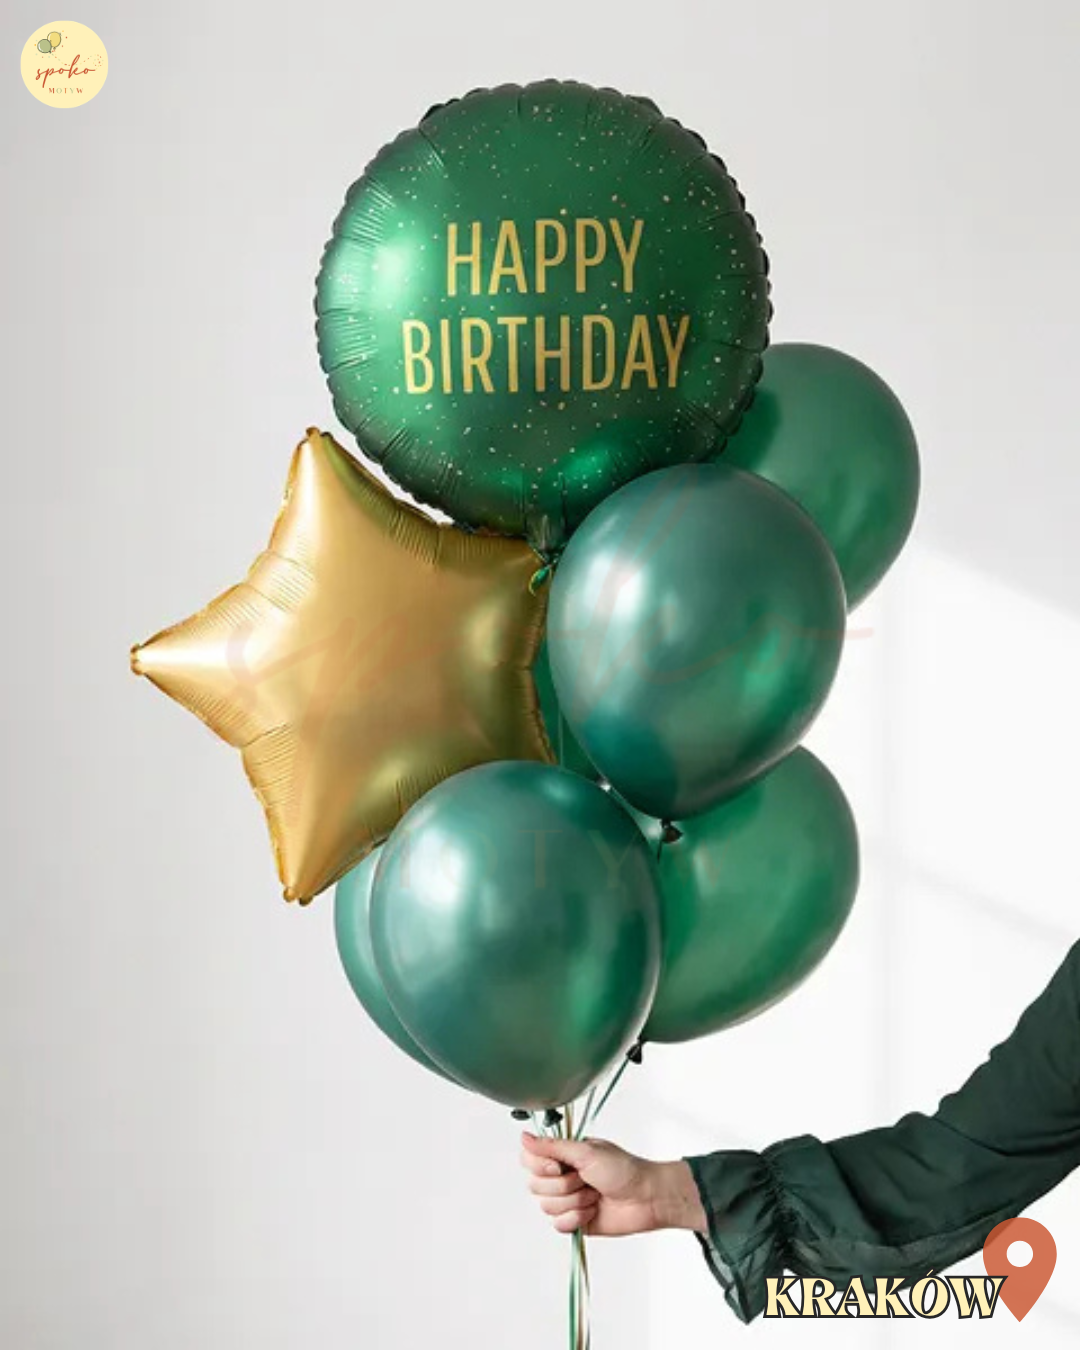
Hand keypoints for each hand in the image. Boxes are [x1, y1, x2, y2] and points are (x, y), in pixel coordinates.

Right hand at [520, 1132, 706, 1236]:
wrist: (646, 1198)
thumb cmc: (623, 1169)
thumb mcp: (586, 1152)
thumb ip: (552, 1146)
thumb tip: (524, 1137)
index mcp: (563, 1155)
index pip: (529, 1159)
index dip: (540, 1166)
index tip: (559, 1166)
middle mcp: (562, 1176)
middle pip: (535, 1186)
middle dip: (563, 1185)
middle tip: (585, 1179)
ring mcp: (567, 1199)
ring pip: (547, 1206)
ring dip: (574, 1201)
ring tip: (594, 1195)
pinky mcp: (575, 1220)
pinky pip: (558, 1225)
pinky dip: (576, 1219)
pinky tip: (593, 1211)